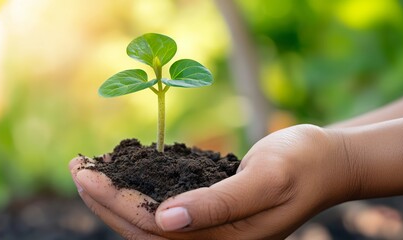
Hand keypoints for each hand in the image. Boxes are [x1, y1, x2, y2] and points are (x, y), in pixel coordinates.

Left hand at [69, 124, 353, 238]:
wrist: (326, 161)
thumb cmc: (302, 165)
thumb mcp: (266, 178)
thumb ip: (219, 204)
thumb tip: (165, 220)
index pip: (152, 228)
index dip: (114, 201)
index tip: (84, 172)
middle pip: (142, 230)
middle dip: (104, 200)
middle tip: (76, 167)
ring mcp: (211, 230)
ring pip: (149, 222)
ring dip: (117, 197)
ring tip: (90, 169)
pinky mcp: (211, 213)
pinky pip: (166, 208)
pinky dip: (141, 191)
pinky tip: (127, 173)